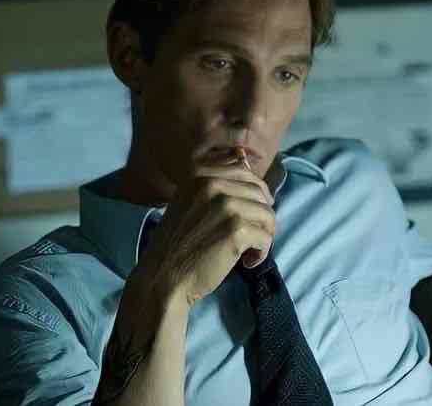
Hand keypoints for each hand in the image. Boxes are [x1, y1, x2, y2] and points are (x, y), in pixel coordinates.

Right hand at [137, 154, 275, 307]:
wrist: (163, 276)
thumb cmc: (180, 242)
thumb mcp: (191, 199)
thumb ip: (216, 179)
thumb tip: (245, 155)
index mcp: (200, 173)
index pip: (244, 170)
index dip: (252, 193)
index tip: (243, 214)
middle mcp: (212, 183)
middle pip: (260, 192)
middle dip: (260, 215)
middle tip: (248, 235)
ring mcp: (225, 205)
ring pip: (267, 214)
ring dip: (263, 235)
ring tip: (246, 250)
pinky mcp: (236, 229)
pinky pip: (266, 236)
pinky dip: (261, 253)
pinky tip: (246, 261)